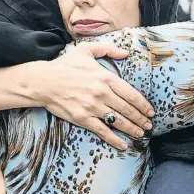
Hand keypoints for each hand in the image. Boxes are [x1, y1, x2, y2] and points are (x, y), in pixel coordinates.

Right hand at [33, 43, 154, 149]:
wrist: (43, 81)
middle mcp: (102, 93)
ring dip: (132, 129)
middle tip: (149, 125)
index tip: (150, 111)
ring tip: (141, 134)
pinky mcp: (82, 118)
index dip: (143, 105)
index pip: (131, 94)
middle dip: (141, 119)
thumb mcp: (86, 50)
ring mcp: (92, 107)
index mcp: (105, 77)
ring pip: (118, 121)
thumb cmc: (64, 66)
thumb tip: (126, 54)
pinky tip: (123, 145)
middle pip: (127, 109)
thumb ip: (107, 49)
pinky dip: (115, 139)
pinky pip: (103, 131)